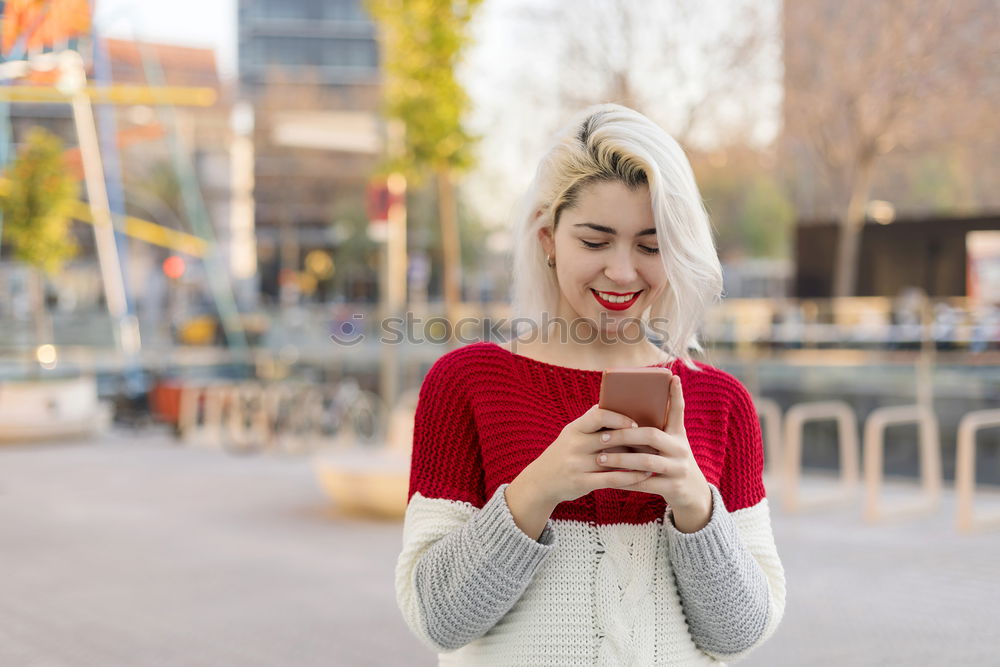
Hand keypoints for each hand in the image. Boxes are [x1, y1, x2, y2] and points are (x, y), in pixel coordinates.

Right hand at [517, 404, 656, 508]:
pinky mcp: (582, 483)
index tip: (635, 422)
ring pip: (613, 460)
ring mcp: (577, 464)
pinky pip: (612, 480)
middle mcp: (574, 445)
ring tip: (655, 457)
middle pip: (609, 438)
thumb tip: (621, 406)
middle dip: (634, 439)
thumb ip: (593, 423)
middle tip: (654, 439)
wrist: (540, 481)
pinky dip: (630, 478)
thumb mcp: (572, 434)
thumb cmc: (564, 453)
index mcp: (574, 428)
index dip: (619, 417)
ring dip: (637, 459)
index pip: (598, 415)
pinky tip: (644, 476)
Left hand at [593, 374, 711, 522]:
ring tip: (600, 458)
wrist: (693, 493)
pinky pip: (644, 483)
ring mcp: (678, 468)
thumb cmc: (671, 462)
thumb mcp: (670, 444)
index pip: (678, 411)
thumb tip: (621, 415)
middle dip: (625, 435)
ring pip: (646, 461)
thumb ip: (654, 431)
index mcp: (678, 435)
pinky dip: (625, 481)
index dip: (676, 394)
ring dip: (620, 459)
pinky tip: (609, 479)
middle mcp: (681, 449)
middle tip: (603, 436)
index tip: (672, 377)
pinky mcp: (673, 487)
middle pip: (652, 436)